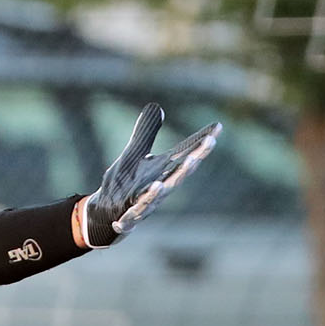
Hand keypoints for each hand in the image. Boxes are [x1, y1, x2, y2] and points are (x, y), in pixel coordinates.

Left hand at [77, 104, 220, 246]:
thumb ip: (146, 134)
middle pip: (177, 176)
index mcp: (162, 172)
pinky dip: (135, 211)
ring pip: (156, 197)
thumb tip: (157, 107)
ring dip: (163, 188)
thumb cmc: (125, 185)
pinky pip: (132, 215)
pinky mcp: (127, 218)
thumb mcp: (134, 155)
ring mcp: (144, 205)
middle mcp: (159, 189)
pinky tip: (137, 205)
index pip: (184, 155)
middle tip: (203, 149)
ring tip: (165, 180)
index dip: (201, 143)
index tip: (218, 127)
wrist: (106, 216)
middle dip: (191, 163)